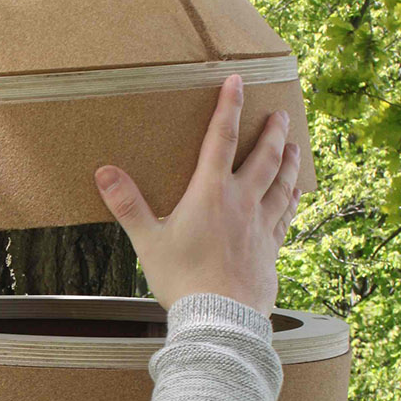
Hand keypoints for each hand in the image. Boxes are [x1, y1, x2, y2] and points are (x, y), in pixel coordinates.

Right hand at [94, 74, 300, 317]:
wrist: (221, 318)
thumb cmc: (183, 281)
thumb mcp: (148, 242)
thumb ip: (127, 205)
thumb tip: (104, 172)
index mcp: (210, 193)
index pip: (221, 139)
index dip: (229, 107)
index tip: (237, 81)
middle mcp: (242, 202)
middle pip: (263, 157)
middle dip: (271, 132)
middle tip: (278, 114)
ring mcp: (261, 225)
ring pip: (282, 183)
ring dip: (289, 161)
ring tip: (294, 145)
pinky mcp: (270, 248)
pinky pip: (286, 216)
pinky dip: (292, 200)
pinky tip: (297, 193)